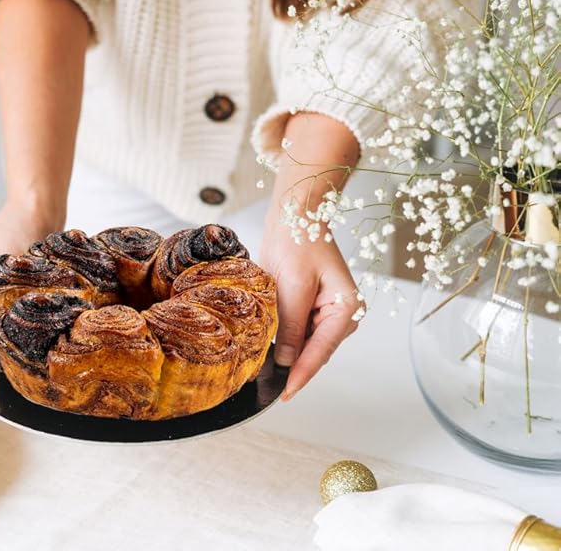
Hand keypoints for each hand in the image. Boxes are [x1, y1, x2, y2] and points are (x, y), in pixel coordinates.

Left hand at [259, 228, 362, 401]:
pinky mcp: (315, 310)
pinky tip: (269, 342)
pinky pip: (300, 333)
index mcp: (347, 309)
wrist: (296, 218)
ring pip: (306, 345)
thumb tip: (286, 361)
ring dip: (287, 352)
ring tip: (263, 364)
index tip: (286, 394)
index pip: (322, 352)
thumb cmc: (299, 241)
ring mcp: (330, 314)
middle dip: (293, 366)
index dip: (302, 375)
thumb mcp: (293, 285)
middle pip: (316, 352)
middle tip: (266, 384)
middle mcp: (343, 315)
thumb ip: (291, 326)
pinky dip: (285, 338)